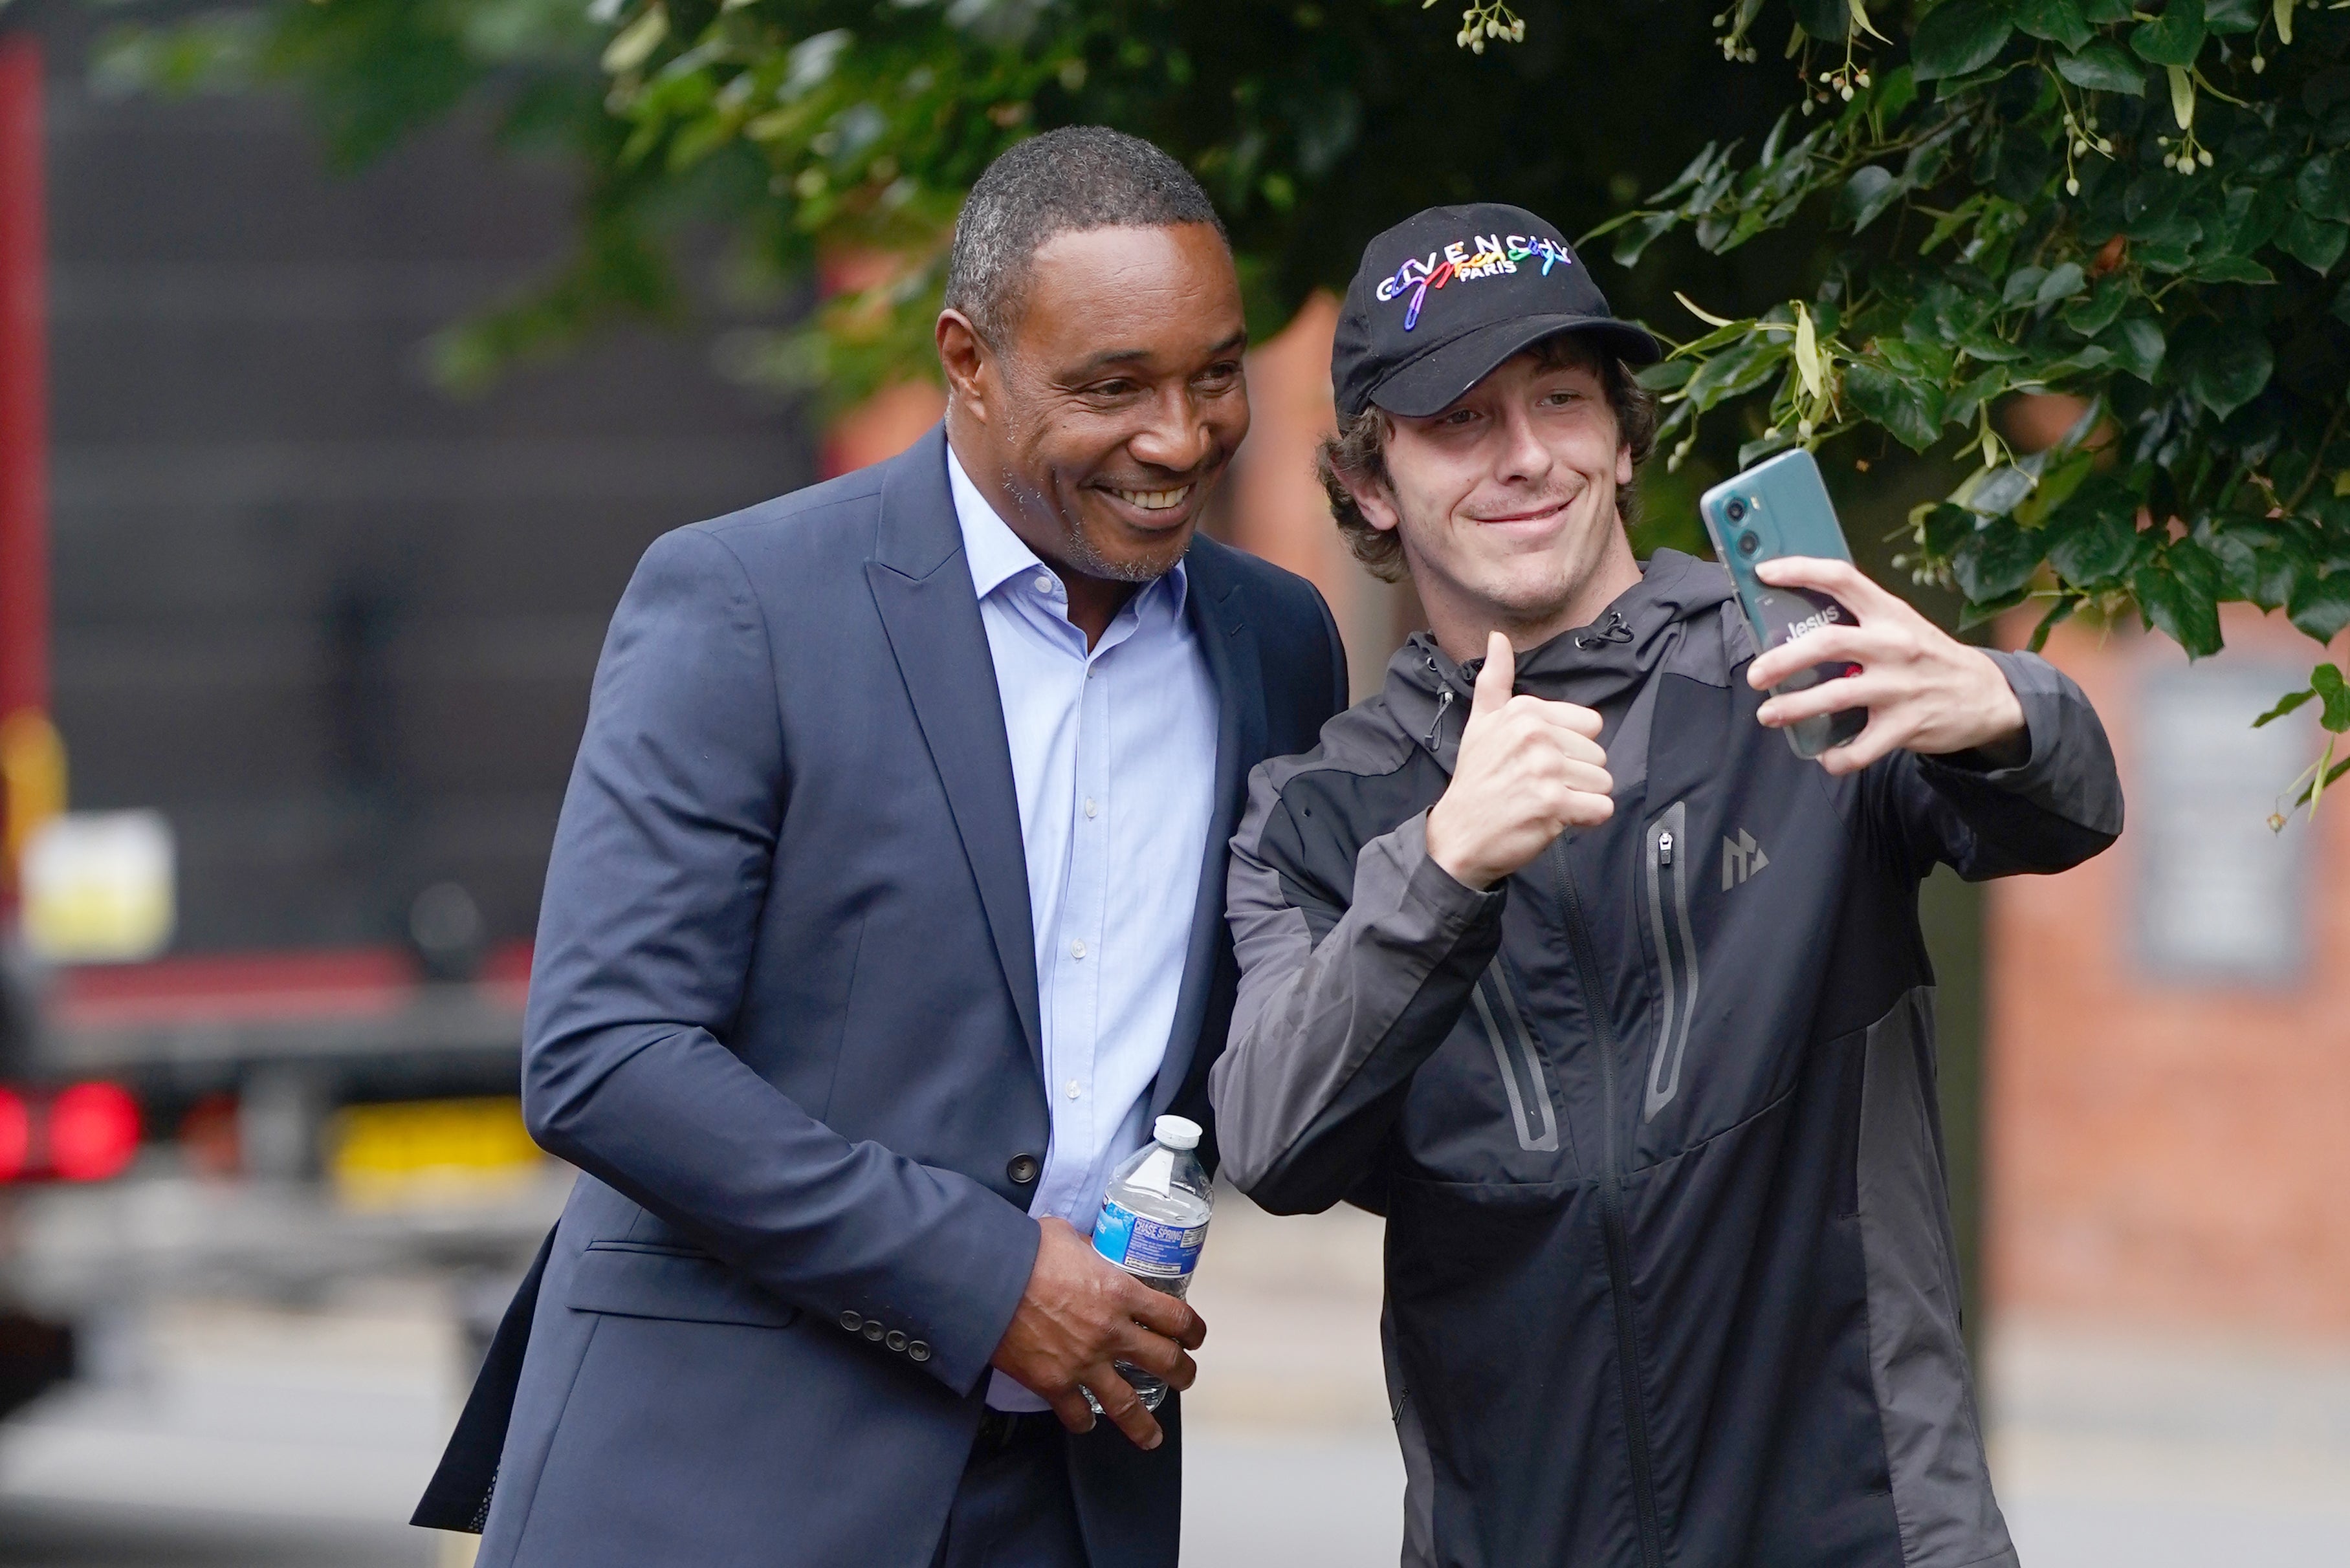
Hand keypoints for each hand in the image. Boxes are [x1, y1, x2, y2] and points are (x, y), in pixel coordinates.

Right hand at [990, 1217, 1205, 1449]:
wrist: (986, 1278)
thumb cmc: (1025, 1251)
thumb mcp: (1068, 1237)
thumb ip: (1089, 1250)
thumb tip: (1090, 1252)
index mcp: (1121, 1292)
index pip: (1176, 1317)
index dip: (1194, 1330)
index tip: (1195, 1338)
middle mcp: (1112, 1332)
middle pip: (1166, 1362)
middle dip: (1183, 1374)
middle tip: (1185, 1378)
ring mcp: (1084, 1362)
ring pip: (1128, 1404)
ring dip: (1145, 1424)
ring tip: (1152, 1436)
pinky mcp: (1054, 1382)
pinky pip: (1077, 1413)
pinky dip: (1083, 1422)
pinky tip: (1087, 1424)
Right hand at [1425, 632, 1613, 890]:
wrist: (1458, 836)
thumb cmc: (1476, 780)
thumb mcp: (1481, 723)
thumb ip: (1496, 679)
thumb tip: (1498, 636)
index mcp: (1525, 711)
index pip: (1590, 724)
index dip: (1572, 748)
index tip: (1540, 762)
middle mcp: (1536, 735)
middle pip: (1599, 755)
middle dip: (1577, 775)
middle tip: (1540, 786)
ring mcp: (1544, 769)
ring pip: (1603, 782)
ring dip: (1581, 798)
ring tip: (1546, 802)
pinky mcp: (1553, 804)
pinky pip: (1601, 808)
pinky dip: (1587, 819)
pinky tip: (1557, 818)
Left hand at [1746, 557, 2026, 777]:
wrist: (1989, 696)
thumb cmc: (1929, 658)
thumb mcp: (1902, 627)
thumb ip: (1861, 623)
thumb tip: (1796, 626)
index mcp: (1890, 613)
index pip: (1842, 578)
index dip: (1800, 570)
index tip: (1764, 572)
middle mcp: (1894, 645)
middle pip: (1828, 642)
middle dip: (1782, 659)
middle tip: (1755, 674)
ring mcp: (1900, 687)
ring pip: (1835, 697)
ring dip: (1794, 708)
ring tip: (1768, 714)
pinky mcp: (1906, 725)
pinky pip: (1861, 748)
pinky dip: (1837, 758)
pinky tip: (1825, 757)